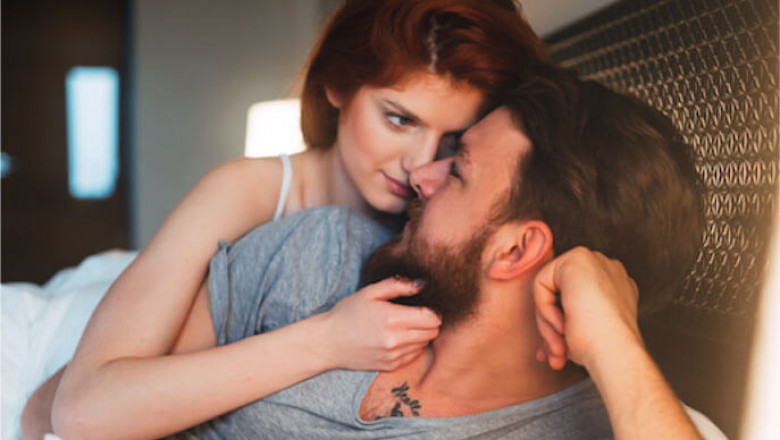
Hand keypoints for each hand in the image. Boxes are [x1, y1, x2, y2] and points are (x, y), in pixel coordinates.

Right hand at [318, 277, 440, 370]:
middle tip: (415, 315)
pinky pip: (414, 355)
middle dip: (429, 323)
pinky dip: (411, 346)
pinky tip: (397, 338)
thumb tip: (422, 284)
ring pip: (425, 344)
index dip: (432, 311)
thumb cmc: (348, 313)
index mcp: (392, 319)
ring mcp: (394, 356)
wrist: (328, 342)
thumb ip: (397, 285)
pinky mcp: (391, 366)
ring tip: (404, 327)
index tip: (423, 306)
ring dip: (420, 335)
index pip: (432, 318)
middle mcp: (395, 340)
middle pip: (433, 332)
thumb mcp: (370, 292)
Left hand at [532, 247, 642, 371]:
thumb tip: (545, 345)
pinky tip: (561, 326)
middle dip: (549, 328)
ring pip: (548, 291)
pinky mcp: (577, 258)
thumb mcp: (580, 333)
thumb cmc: (600, 349)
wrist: (614, 352)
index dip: (557, 327)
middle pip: (557, 295)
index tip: (558, 353)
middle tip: (556, 355)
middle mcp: (606, 269)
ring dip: (547, 325)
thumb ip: (563, 325)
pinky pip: (541, 283)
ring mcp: (595, 260)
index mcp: (614, 288)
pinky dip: (544, 309)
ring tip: (558, 349)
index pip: (570, 301)